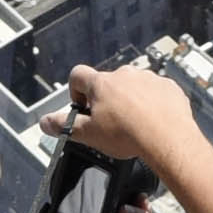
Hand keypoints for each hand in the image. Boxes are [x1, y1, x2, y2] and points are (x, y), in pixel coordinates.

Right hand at [56, 61, 201, 174]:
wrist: (168, 137)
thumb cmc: (128, 135)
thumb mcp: (89, 134)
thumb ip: (64, 126)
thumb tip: (44, 122)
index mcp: (101, 83)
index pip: (77, 75)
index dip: (75, 91)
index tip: (83, 108)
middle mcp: (124, 74)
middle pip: (107, 82)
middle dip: (106, 100)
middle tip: (111, 123)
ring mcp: (148, 78)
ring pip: (133, 86)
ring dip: (131, 100)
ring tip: (135, 124)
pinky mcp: (168, 87)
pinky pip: (156, 92)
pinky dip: (153, 103)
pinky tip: (154, 121)